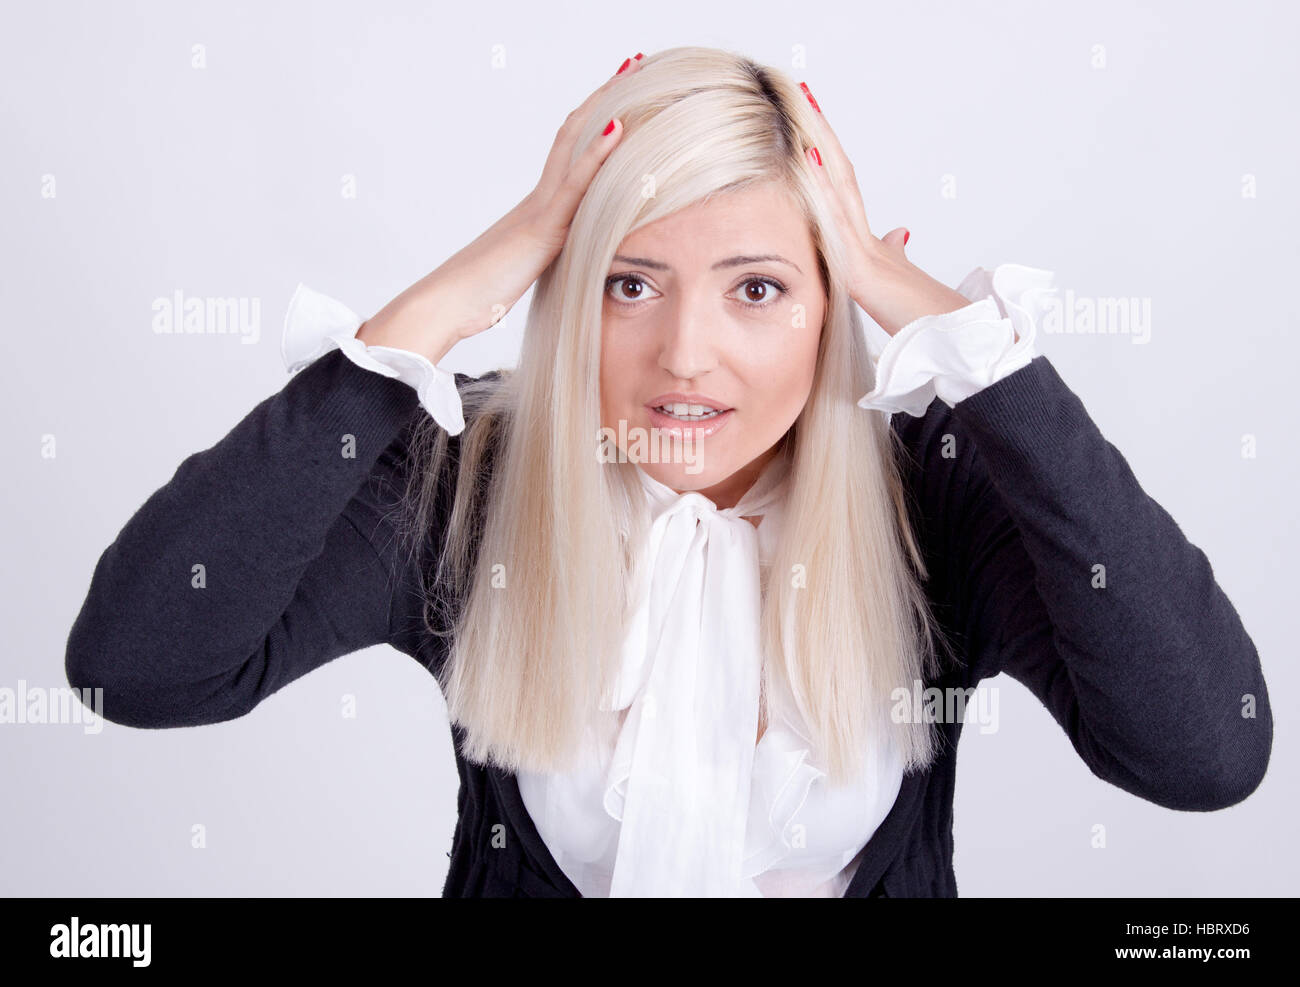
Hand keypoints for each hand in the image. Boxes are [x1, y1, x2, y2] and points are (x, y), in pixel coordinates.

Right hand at [358, 53, 644, 362]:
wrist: (445, 304)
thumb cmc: (475, 296)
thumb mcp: (522, 277)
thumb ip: (542, 266)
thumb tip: (554, 270)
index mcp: (537, 211)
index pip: (570, 156)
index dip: (595, 125)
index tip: (620, 96)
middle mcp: (538, 200)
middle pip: (575, 133)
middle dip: (606, 98)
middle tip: (632, 63)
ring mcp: (540, 210)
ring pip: (576, 144)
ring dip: (607, 106)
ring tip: (632, 71)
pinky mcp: (541, 229)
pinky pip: (573, 185)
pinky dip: (596, 155)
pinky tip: (619, 128)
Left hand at [797, 82, 980, 338]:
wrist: (947, 338)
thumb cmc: (923, 317)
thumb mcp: (895, 284)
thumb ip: (891, 256)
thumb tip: (897, 233)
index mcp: (868, 241)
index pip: (843, 187)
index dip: (826, 153)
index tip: (809, 120)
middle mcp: (866, 235)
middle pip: (840, 171)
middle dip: (820, 133)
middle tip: (803, 92)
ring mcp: (864, 247)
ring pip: (838, 185)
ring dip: (820, 145)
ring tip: (802, 108)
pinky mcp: (861, 266)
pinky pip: (837, 218)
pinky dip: (823, 186)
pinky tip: (809, 157)